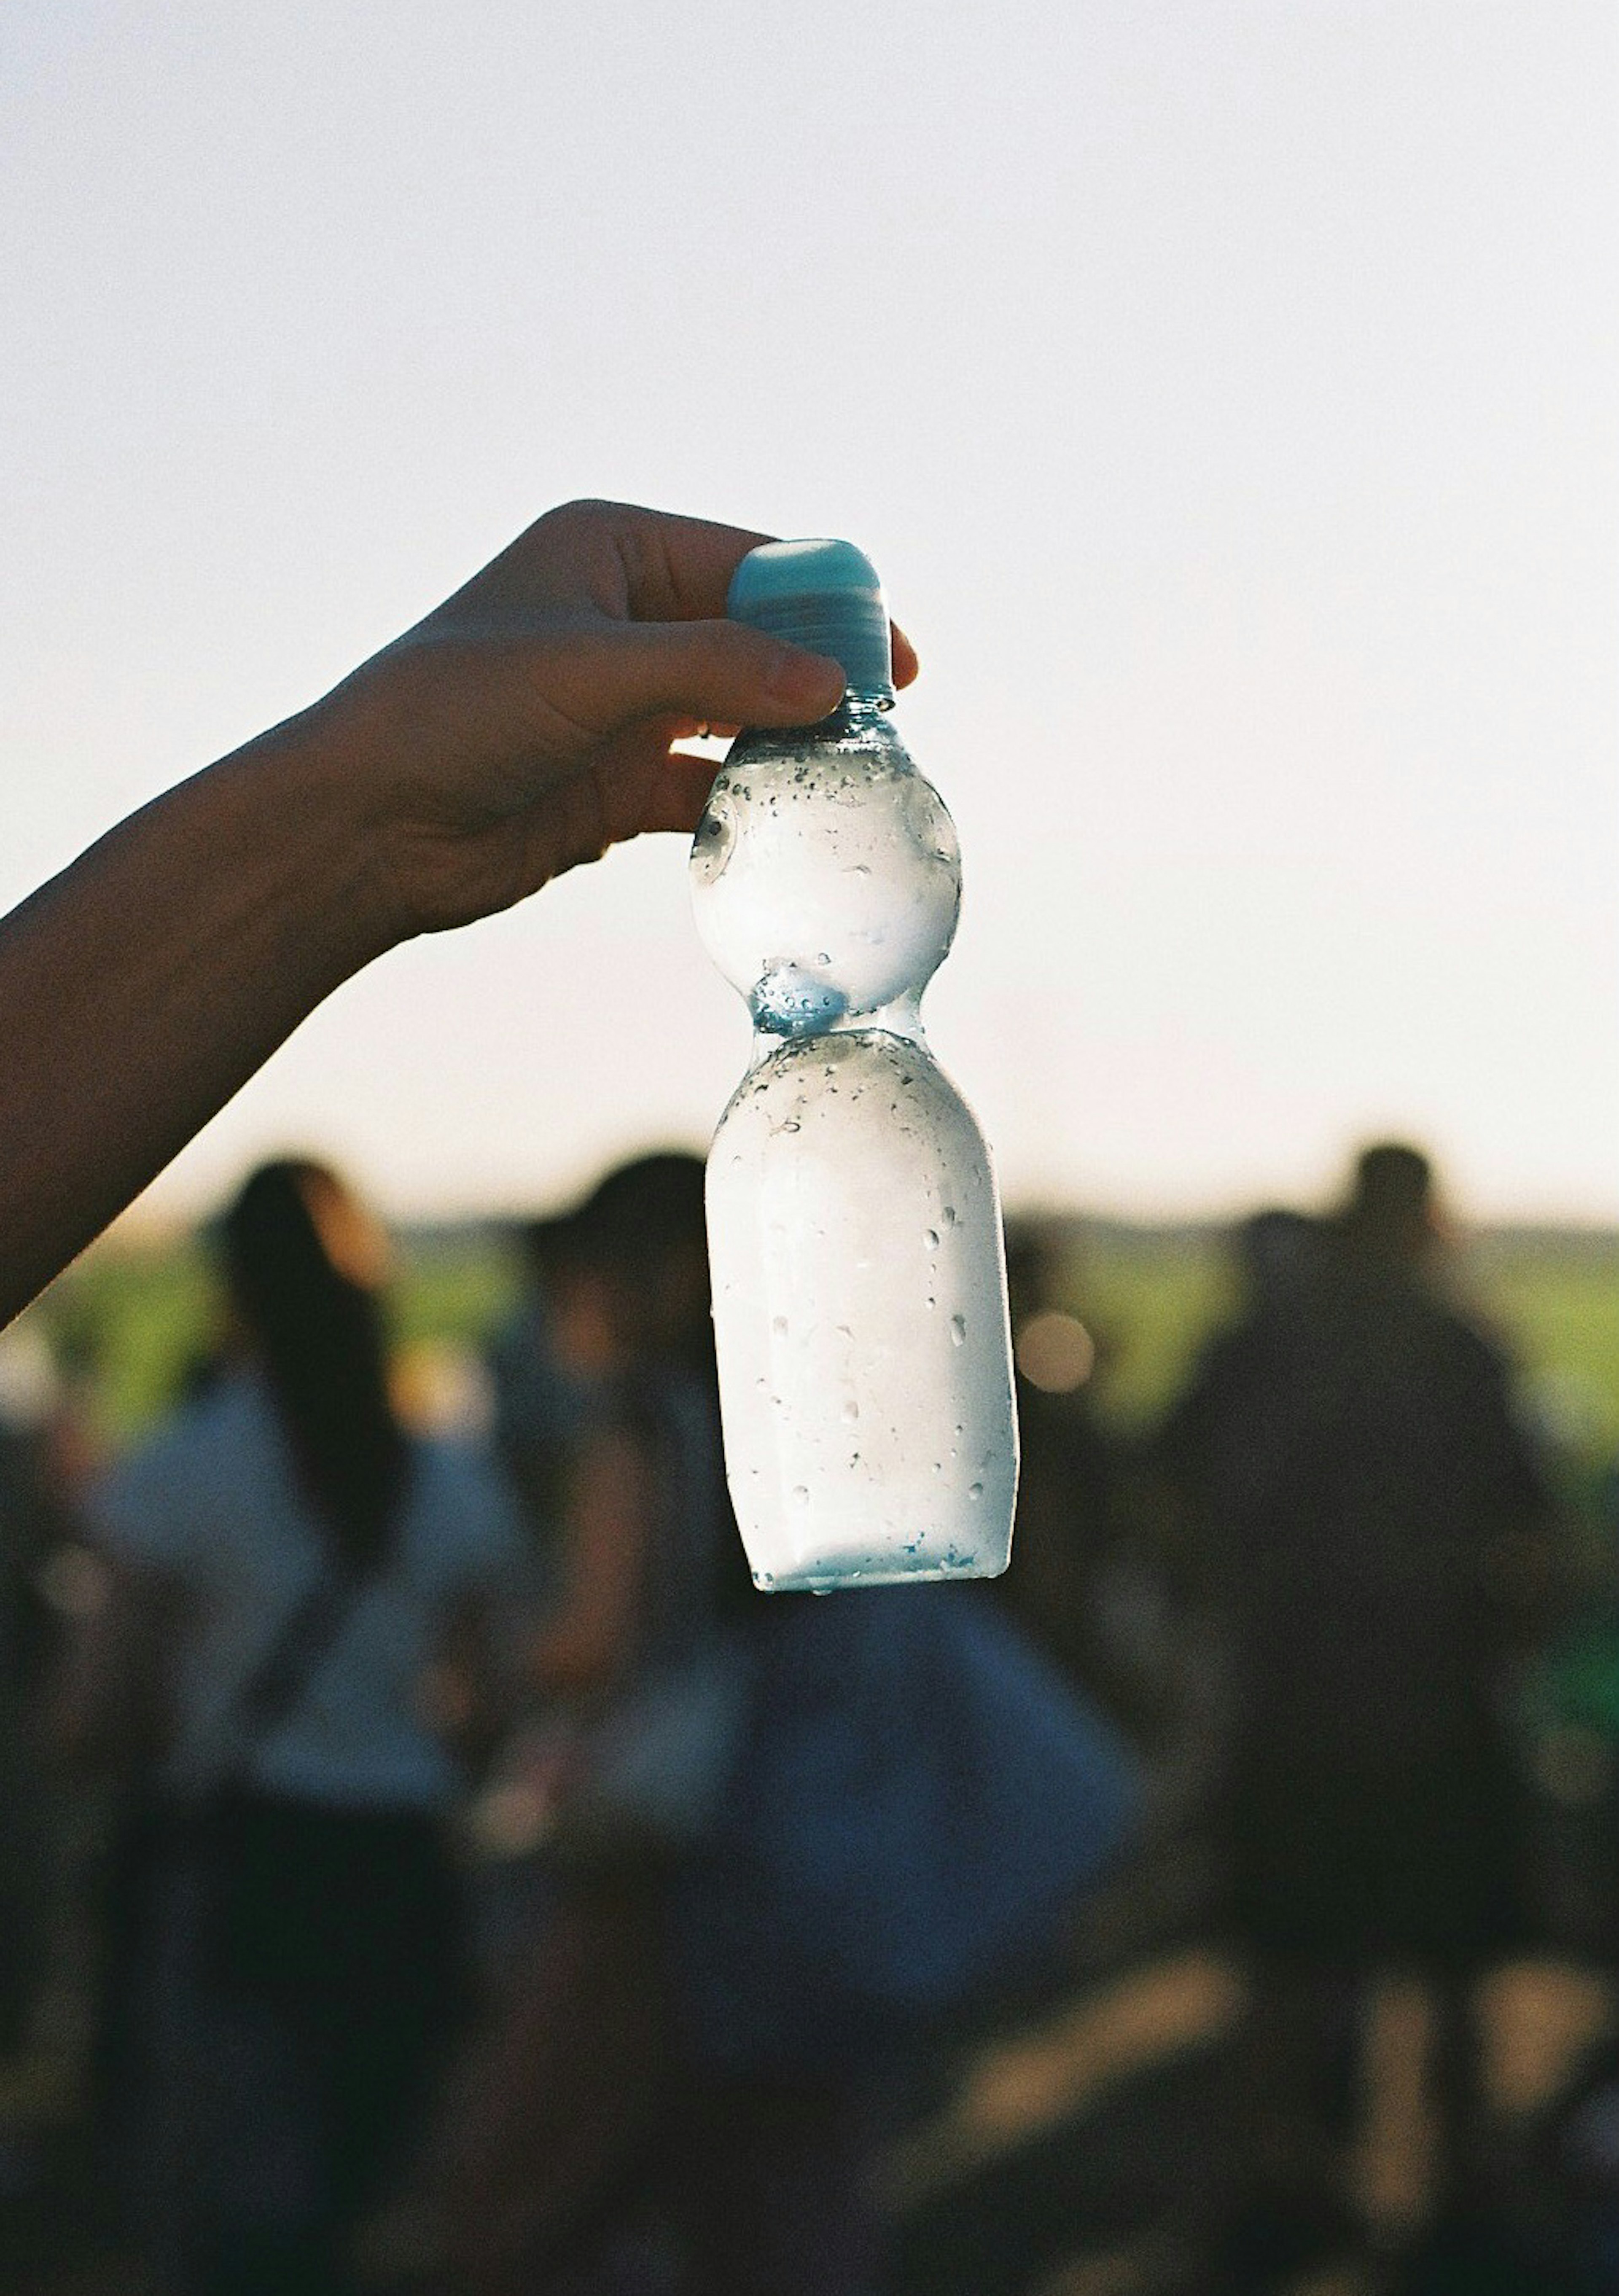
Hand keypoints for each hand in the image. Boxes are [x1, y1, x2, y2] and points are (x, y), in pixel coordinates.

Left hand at [305, 499, 919, 941]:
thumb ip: (717, 670)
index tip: (892, 663)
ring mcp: (623, 705)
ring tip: (853, 774)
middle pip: (756, 638)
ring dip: (791, 742)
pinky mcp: (617, 784)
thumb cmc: (455, 714)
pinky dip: (747, 799)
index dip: (829, 605)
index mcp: (613, 552)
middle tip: (884, 726)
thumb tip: (831, 687)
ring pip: (739, 714)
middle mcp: (624, 621)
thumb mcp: (592, 671)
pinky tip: (789, 819)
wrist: (366, 825)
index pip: (751, 562)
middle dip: (819, 676)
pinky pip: (707, 785)